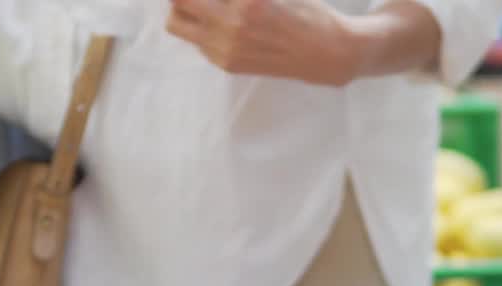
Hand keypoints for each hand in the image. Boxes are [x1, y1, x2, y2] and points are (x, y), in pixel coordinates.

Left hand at [166, 0, 360, 85]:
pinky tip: (220, 19)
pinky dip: (200, 25)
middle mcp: (232, 25)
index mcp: (248, 1)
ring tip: (201, 2)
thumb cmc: (305, 10)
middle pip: (177, 1)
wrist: (324, 52)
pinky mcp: (227, 63)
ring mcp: (226, 48)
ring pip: (177, 23)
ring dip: (182, 7)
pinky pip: (196, 40)